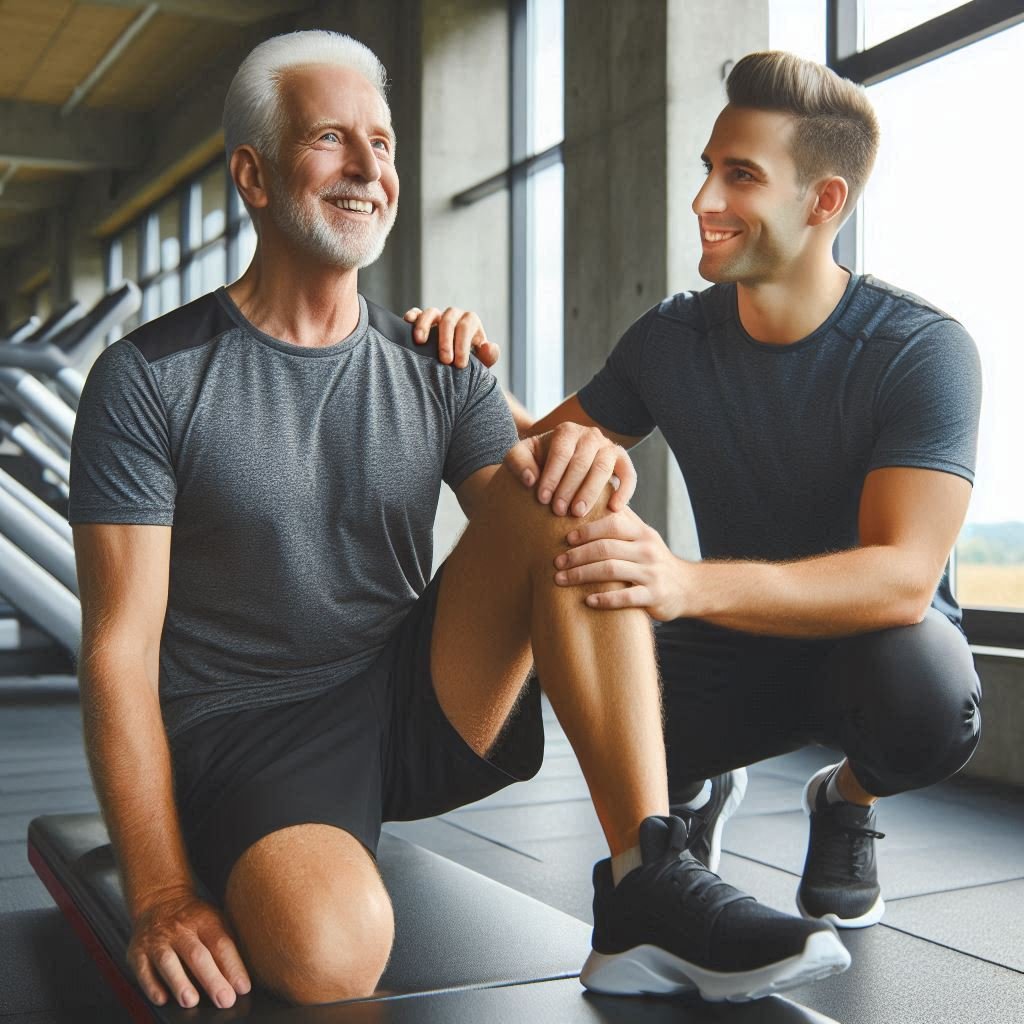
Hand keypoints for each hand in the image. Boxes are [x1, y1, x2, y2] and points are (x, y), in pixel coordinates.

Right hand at [128, 888, 250, 1009]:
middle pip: (197, 954)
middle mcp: (181, 929)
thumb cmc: (194, 919)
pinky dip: (152, 986)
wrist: (160, 900)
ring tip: (191, 1001)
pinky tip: (162, 998)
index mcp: (205, 920)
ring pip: (168, 961)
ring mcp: (157, 940)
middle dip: (211, 979)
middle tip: (224, 999)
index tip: (243, 987)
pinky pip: (143, 970)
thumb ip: (227, 948)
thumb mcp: (215, 922)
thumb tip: (241, 982)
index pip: (221, 943)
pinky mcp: (137, 953)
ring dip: (180, 982)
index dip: (233, 966)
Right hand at [403, 305, 499, 367]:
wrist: (453, 365)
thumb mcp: (481, 363)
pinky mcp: (421, 320)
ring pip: (431, 312)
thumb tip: (488, 346)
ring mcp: (437, 316)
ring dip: (425, 325)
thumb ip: (489, 357)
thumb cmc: (468, 363)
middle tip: (445, 361)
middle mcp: (454, 316)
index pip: (467, 326)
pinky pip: (416, 313)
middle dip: (446, 340)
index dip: (464, 344)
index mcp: (470, 322)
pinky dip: (412, 316)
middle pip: (449, 319)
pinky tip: (407, 324)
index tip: (460, 364)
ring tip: (420, 342)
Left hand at [505, 423, 635, 515]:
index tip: (543, 499)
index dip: (552, 476)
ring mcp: (608, 447)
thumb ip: (518, 462)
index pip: (561, 452)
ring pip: (603, 468)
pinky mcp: (621, 461)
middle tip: (558, 511)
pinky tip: (614, 509)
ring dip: (590, 492)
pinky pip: (628, 474)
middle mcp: (590, 435)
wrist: (558, 462)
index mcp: (566, 431)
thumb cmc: (537, 461)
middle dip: (569, 488)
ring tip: (577, 514)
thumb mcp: (521, 457)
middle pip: (582, 462)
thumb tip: (531, 479)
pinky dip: (625, 491)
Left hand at [553, 507, 691, 619]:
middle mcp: (647, 549)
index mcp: (642, 533)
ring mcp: (652, 573)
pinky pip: (626, 597)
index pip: (612, 524)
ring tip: (561, 580)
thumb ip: (622, 519)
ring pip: (611, 570)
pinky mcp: (654, 596)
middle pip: (606, 547)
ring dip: (582, 575)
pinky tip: (588, 600)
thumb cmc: (654, 559)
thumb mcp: (643, 536)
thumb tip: (598, 493)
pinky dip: (605, 599)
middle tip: (556, 562)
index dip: (586, 530)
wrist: (687, 587)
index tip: (565, 539)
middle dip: (577, 555)